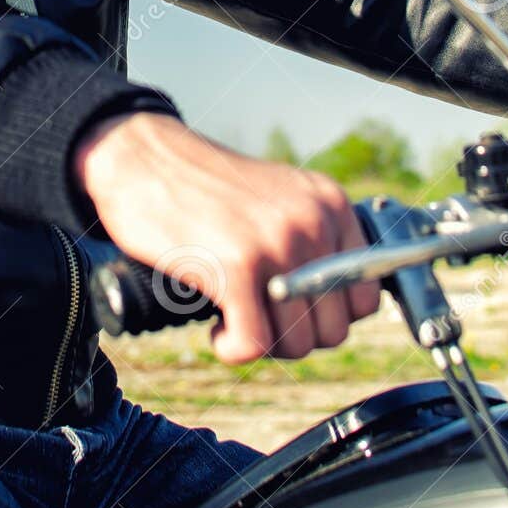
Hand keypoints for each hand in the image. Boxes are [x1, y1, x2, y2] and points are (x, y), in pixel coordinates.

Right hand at [72, 111, 380, 364]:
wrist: (141, 157)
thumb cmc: (203, 186)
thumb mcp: (278, 196)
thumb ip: (312, 237)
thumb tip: (335, 307)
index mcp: (329, 203)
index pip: (365, 297)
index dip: (328, 317)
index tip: (292, 311)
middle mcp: (311, 222)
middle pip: (334, 329)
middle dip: (293, 336)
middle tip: (256, 318)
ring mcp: (275, 244)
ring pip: (297, 343)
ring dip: (262, 344)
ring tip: (233, 319)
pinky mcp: (234, 268)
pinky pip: (254, 344)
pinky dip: (233, 349)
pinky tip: (216, 330)